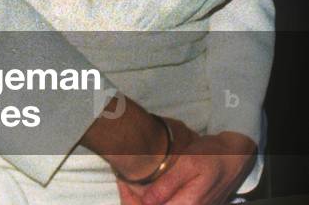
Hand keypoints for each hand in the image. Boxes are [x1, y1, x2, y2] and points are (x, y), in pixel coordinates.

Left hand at [116, 124, 255, 204]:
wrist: (234, 157)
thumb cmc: (211, 156)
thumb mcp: (189, 164)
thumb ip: (168, 184)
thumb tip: (147, 201)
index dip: (132, 200)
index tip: (122, 180)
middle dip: (134, 201)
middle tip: (123, 180)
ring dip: (141, 201)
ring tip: (130, 182)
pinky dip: (152, 199)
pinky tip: (144, 186)